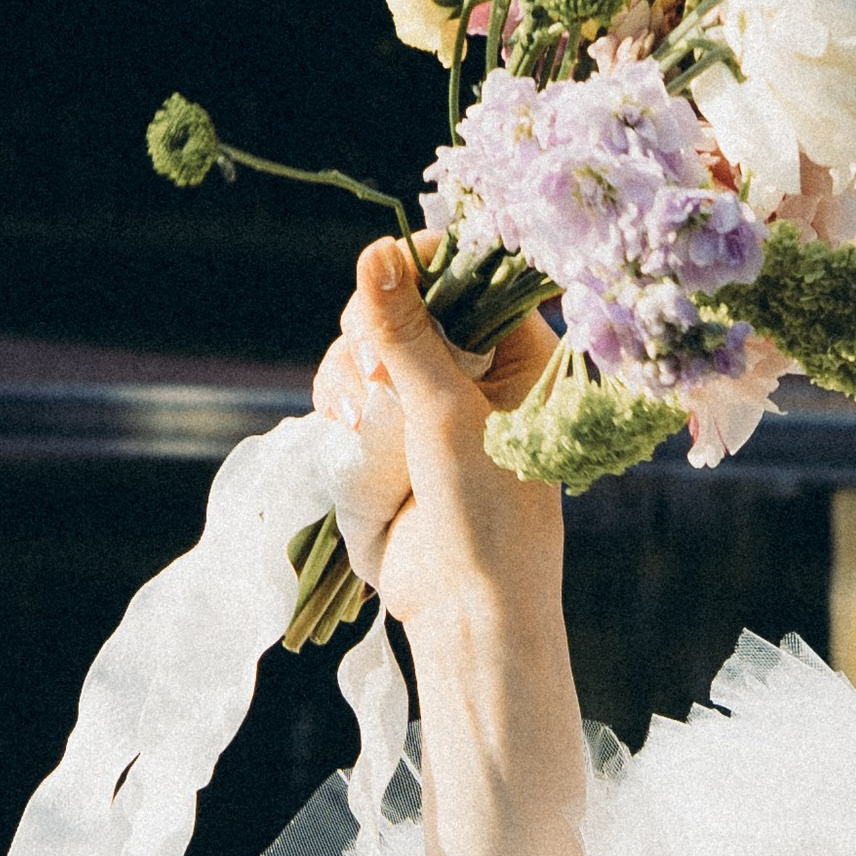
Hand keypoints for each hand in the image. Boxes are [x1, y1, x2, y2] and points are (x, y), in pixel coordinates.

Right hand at [313, 240, 562, 661]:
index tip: (386, 292)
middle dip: (371, 332)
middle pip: (402, 302)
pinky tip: (343, 429)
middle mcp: (476, 366)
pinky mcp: (390, 431)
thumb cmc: (485, 509)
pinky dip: (336, 399)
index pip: (467, 273)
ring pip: (365, 345)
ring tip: (355, 420)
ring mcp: (428, 398)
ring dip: (347, 373)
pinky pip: (348, 386)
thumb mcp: (446, 413)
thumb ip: (408, 333)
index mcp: (519, 351)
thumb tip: (376, 252)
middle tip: (372, 375)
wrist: (463, 604)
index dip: (419, 272)